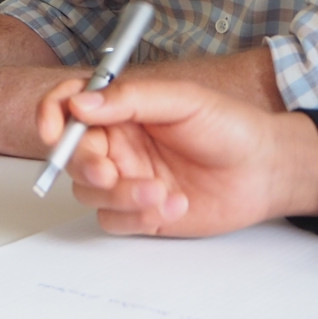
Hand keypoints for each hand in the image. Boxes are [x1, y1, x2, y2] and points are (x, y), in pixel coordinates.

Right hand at [38, 78, 317, 235]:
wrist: (264, 171)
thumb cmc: (230, 127)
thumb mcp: (184, 101)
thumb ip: (131, 98)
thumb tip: (81, 102)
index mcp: (123, 109)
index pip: (69, 105)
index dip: (52, 114)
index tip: (55, 130)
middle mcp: (119, 143)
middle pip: (72, 154)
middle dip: (86, 165)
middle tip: (111, 170)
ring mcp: (128, 178)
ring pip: (90, 191)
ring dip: (121, 195)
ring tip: (162, 191)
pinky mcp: (140, 212)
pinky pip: (113, 220)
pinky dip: (138, 217)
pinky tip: (175, 205)